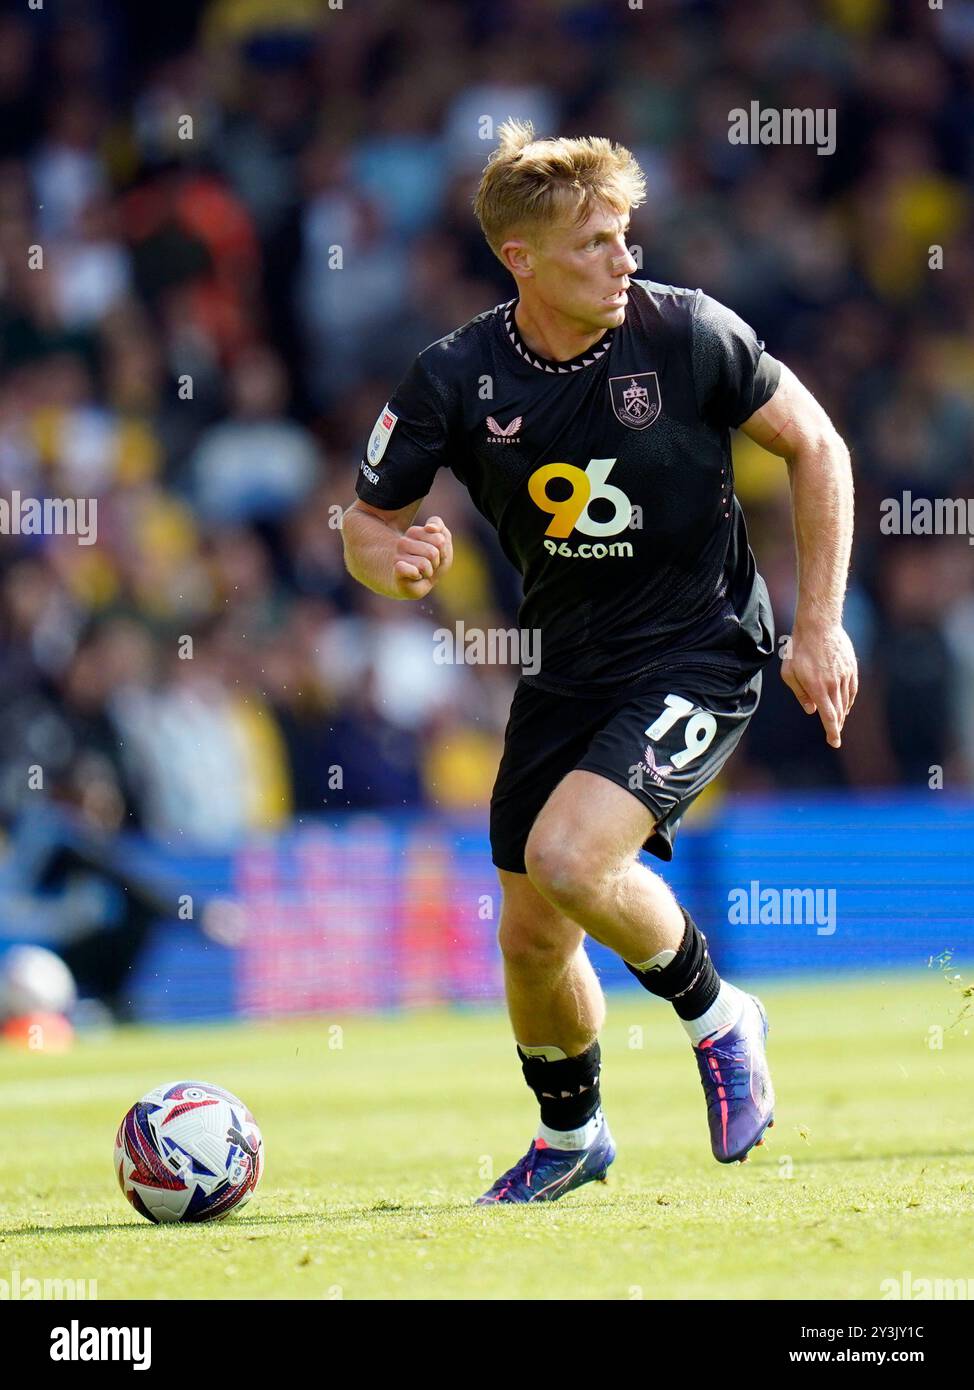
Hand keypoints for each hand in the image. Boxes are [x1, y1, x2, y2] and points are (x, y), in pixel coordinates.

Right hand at [392, 516, 453, 598]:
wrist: (411, 586)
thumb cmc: (430, 565)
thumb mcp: (444, 547)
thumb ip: (442, 532)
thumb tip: (429, 528)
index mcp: (415, 532)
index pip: (440, 538)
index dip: (443, 552)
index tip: (436, 556)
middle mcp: (403, 541)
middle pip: (434, 551)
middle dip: (436, 562)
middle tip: (428, 567)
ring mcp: (398, 555)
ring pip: (425, 563)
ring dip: (428, 572)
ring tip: (421, 573)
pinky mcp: (397, 568)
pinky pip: (412, 570)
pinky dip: (417, 576)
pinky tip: (414, 577)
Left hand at [781, 623, 858, 747]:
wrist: (819, 625)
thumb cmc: (799, 649)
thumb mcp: (789, 673)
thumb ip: (800, 694)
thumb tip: (811, 710)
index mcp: (818, 688)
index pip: (829, 716)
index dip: (832, 732)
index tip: (834, 742)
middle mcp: (834, 684)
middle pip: (839, 711)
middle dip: (837, 725)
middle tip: (834, 733)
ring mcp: (845, 675)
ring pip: (846, 701)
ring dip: (843, 713)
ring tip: (838, 720)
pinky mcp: (851, 667)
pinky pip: (852, 689)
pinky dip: (849, 699)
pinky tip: (846, 703)